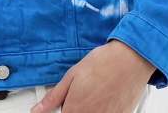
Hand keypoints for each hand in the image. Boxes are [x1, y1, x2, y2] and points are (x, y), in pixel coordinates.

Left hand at [30, 39, 154, 112]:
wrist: (130, 59)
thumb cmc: (103, 63)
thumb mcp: (72, 75)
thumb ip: (54, 97)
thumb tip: (37, 110)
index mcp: (74, 110)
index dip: (63, 111)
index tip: (66, 105)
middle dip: (76, 109)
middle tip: (82, 97)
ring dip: (89, 109)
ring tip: (94, 96)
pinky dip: (104, 110)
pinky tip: (106, 99)